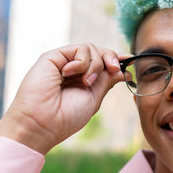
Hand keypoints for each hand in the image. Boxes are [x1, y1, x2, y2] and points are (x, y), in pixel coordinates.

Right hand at [0, 43, 130, 153]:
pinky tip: (71, 73)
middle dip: (111, 59)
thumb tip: (122, 70)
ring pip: (91, 49)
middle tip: (114, 70)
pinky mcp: (54, 57)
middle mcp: (74, 70)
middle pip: (99, 53)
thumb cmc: (66, 117)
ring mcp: (64, 62)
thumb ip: (106, 81)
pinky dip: (82, 61)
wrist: (43, 123)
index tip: (129, 60)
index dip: (116, 60)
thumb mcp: (94, 98)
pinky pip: (78, 49)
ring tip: (86, 82)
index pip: (103, 64)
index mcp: (84, 81)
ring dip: (95, 65)